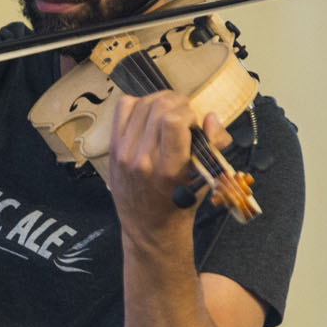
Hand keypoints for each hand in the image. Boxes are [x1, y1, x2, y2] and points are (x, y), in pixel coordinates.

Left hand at [105, 91, 230, 236]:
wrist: (148, 225)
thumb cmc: (180, 203)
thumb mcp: (205, 179)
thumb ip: (214, 145)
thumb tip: (211, 118)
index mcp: (168, 169)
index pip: (173, 121)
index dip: (188, 113)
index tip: (193, 124)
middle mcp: (142, 159)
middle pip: (158, 106)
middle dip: (178, 104)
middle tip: (184, 116)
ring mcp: (123, 152)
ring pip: (141, 103)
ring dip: (160, 101)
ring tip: (169, 113)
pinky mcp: (112, 147)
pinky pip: (123, 107)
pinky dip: (138, 104)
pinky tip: (149, 116)